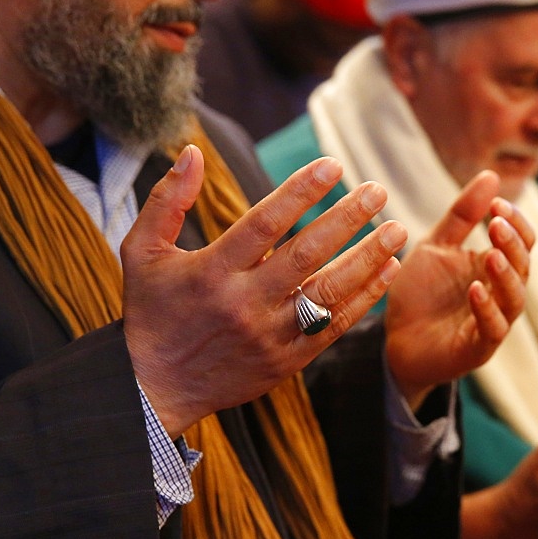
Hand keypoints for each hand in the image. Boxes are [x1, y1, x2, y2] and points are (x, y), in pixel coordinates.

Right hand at [122, 148, 407, 436]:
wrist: (154, 388)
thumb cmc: (152, 312)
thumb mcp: (141, 251)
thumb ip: (166, 200)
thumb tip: (191, 150)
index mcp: (211, 272)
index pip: (264, 223)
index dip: (300, 191)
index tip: (333, 165)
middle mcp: (244, 303)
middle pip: (306, 254)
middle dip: (347, 218)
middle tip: (377, 190)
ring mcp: (269, 336)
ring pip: (328, 292)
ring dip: (367, 258)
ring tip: (396, 229)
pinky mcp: (286, 361)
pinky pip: (333, 326)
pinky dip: (364, 298)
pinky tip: (387, 270)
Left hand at [385, 170, 532, 408]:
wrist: (394, 341)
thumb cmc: (421, 294)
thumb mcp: (436, 246)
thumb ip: (462, 216)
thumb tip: (491, 176)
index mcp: (494, 267)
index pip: (522, 241)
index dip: (515, 222)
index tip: (496, 204)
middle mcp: (501, 293)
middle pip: (524, 266)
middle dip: (512, 243)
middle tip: (496, 223)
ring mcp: (493, 321)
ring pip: (515, 298)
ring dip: (506, 275)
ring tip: (491, 254)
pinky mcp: (478, 348)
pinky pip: (492, 329)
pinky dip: (487, 309)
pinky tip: (475, 289)